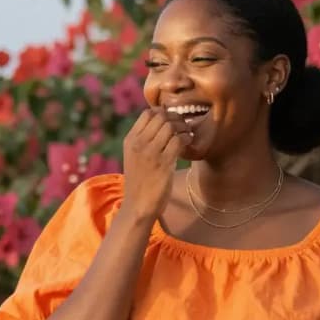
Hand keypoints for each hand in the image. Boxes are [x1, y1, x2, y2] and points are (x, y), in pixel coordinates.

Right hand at [122, 107, 193, 221]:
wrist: (138, 206)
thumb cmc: (139, 183)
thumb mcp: (134, 157)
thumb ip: (143, 141)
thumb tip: (160, 124)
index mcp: (130, 140)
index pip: (148, 113)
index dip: (163, 112)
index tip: (171, 120)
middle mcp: (139, 144)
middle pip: (161, 117)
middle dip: (175, 118)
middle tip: (183, 125)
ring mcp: (151, 153)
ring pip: (171, 126)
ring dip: (183, 127)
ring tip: (187, 133)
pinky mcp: (163, 163)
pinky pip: (179, 140)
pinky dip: (187, 137)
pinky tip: (189, 142)